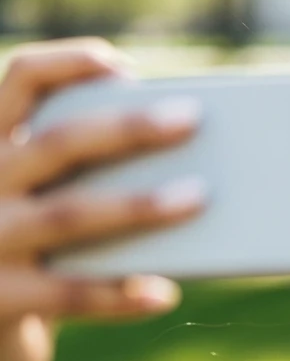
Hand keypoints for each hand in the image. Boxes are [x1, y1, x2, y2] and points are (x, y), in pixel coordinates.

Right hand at [0, 38, 206, 360]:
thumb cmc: (33, 254)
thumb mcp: (43, 202)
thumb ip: (85, 176)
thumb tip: (183, 166)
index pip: (21, 82)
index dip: (70, 65)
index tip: (124, 67)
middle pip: (56, 143)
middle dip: (127, 128)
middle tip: (192, 119)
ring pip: (66, 214)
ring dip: (136, 205)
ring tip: (198, 198)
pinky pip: (66, 294)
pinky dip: (119, 294)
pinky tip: (164, 294)